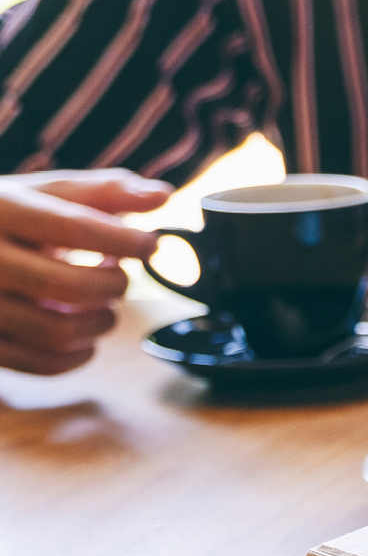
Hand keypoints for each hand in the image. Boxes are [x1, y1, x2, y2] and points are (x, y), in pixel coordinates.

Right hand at [0, 169, 172, 374]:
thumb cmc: (9, 218)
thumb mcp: (45, 194)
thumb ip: (105, 192)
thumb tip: (162, 195)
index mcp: (0, 211)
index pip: (73, 228)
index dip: (125, 240)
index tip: (149, 244)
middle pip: (69, 286)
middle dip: (114, 284)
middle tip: (119, 275)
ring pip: (59, 332)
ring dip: (101, 321)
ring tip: (102, 301)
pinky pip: (44, 363)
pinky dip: (79, 354)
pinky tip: (84, 333)